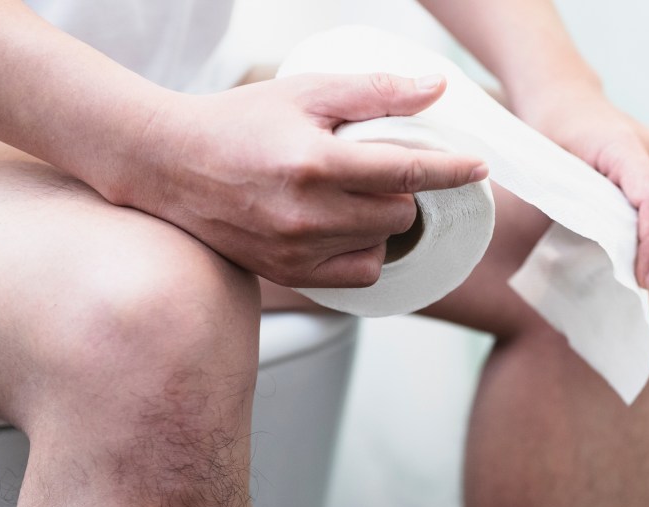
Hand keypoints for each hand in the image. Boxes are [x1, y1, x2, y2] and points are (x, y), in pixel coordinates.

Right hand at [110, 73, 486, 287]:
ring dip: (385, 223)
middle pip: (398, 214)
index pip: (405, 171)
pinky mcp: (287, 274)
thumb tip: (436, 88)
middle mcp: (307, 215)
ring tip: (361, 199)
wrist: (171, 165)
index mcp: (314, 164)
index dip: (450, 169)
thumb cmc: (238, 123)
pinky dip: (365, 253)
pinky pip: (356, 276)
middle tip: (385, 170)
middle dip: (404, 190)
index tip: (477, 168)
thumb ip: (374, 91)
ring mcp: (296, 251)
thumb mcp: (305, 92)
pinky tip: (348, 229)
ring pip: (381, 247)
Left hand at [516, 84, 648, 287]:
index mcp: (625, 148)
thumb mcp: (550, 167)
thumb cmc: (549, 133)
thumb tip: (596, 247)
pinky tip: (630, 253)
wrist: (564, 99)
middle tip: (633, 289)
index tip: (644, 279)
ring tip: (630, 274)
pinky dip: (646, 232)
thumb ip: (572, 201)